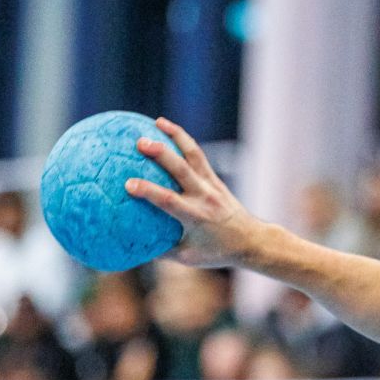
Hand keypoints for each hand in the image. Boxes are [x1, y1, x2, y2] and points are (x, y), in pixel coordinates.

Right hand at [125, 117, 263, 267]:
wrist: (251, 240)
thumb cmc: (217, 252)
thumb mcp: (188, 257)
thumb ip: (160, 251)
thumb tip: (129, 247)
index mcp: (195, 217)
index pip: (169, 201)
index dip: (149, 191)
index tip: (128, 184)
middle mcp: (203, 197)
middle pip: (181, 170)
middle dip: (161, 154)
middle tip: (140, 142)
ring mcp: (211, 185)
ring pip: (193, 155)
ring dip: (176, 136)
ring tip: (157, 122)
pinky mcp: (215, 178)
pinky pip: (198, 156)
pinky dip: (184, 141)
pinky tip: (169, 129)